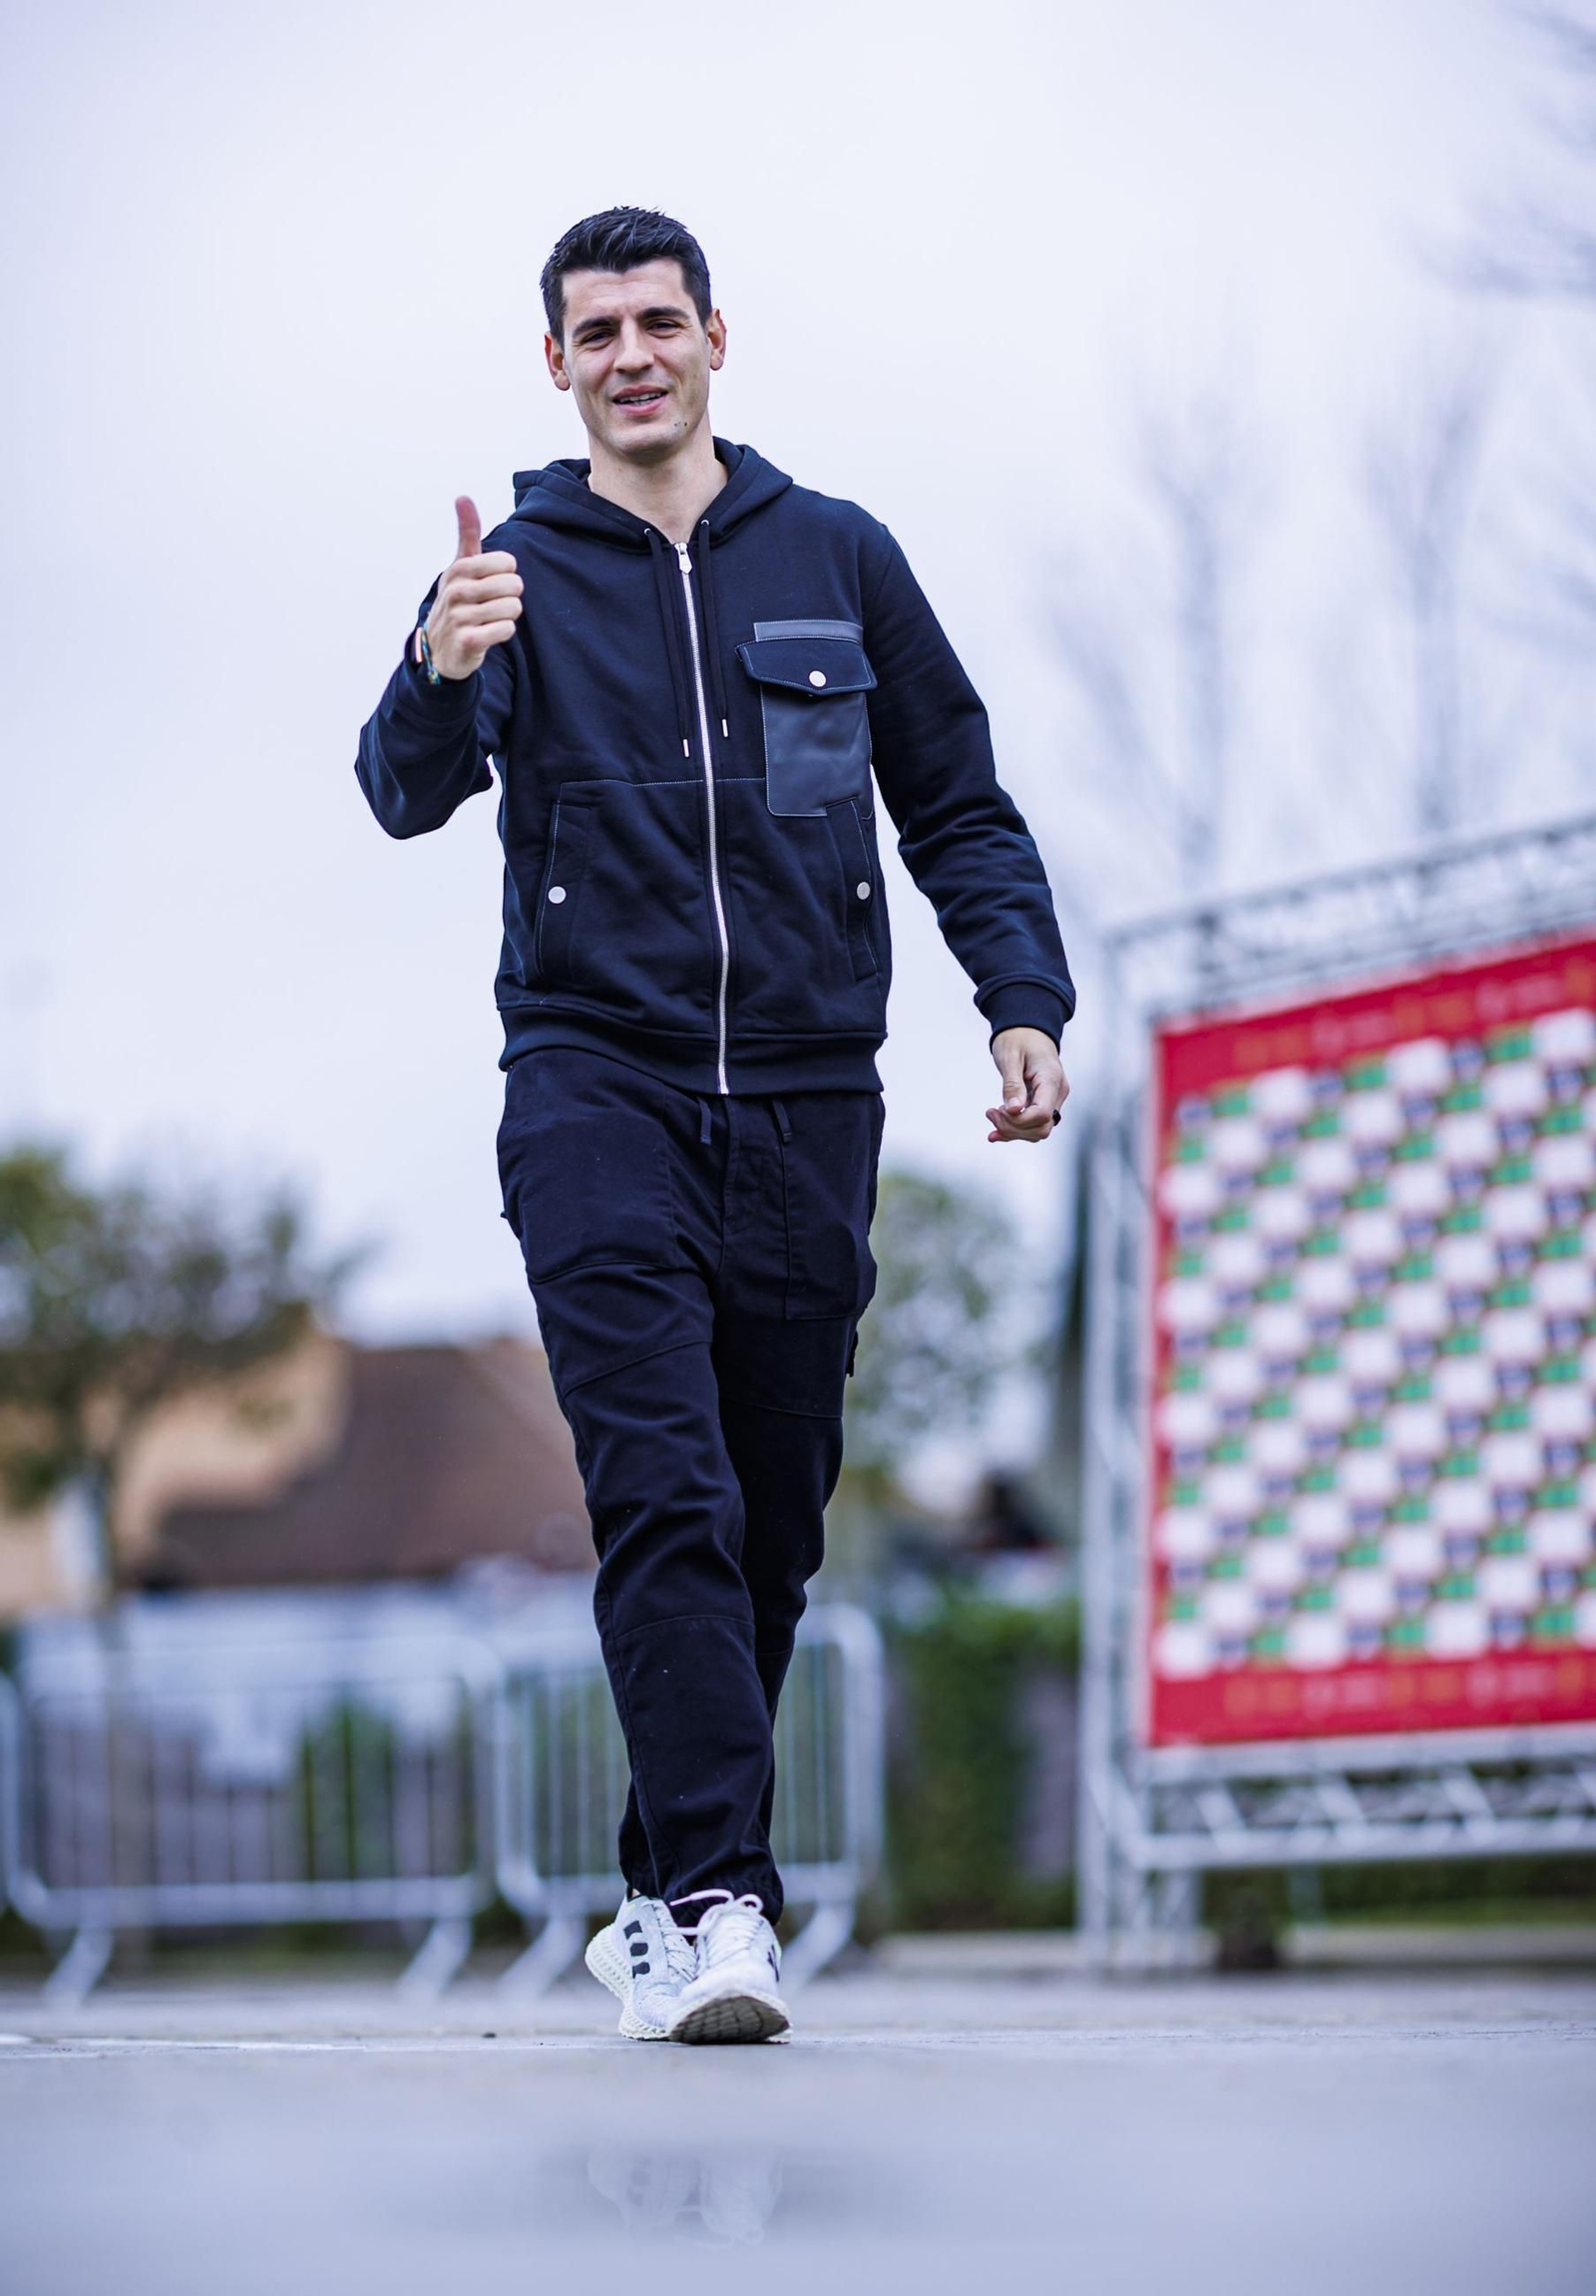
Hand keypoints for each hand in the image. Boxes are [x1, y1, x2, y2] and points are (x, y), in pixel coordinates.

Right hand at [421, 496, 522, 678]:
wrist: (441, 647)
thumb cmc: (458, 600)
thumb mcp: (460, 566)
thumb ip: (466, 533)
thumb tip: (462, 496)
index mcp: (458, 569)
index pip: (507, 562)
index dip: (507, 573)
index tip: (492, 581)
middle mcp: (456, 591)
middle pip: (514, 585)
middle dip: (511, 596)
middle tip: (494, 603)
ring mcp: (459, 617)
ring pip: (513, 608)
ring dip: (508, 615)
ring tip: (491, 618)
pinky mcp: (467, 641)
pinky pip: (506, 630)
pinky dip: (503, 632)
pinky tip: (489, 632)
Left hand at [986, 1026, 1069, 1143]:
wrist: (1028, 1030)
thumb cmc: (1018, 1038)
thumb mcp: (1010, 1057)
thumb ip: (1012, 1084)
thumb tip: (1014, 1111)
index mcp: (1051, 1079)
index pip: (1041, 1114)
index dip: (1018, 1120)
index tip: (997, 1109)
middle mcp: (1057, 1092)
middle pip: (1041, 1127)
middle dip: (1013, 1127)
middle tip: (990, 1112)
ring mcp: (1053, 1099)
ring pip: (1038, 1131)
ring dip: (1013, 1130)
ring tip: (992, 1115)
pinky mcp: (1045, 1103)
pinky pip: (1034, 1124)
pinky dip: (1015, 1130)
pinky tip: (996, 1131)